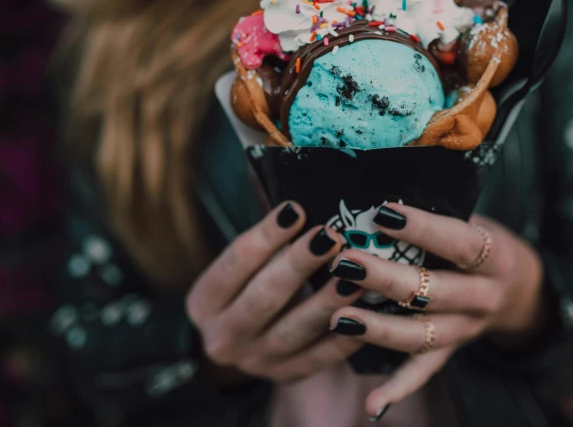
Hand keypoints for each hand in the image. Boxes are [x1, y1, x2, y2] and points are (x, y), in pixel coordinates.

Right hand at [186, 201, 365, 382]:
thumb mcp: (237, 270)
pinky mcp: (287, 375)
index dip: (267, 235)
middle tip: (332, 236)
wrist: (234, 348)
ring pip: (295, 330)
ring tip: (355, 273)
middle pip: (265, 297)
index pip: (235, 262)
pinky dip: (346, 334)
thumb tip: (297, 197)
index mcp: (205, 301)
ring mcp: (256, 361)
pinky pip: (321, 357)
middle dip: (300, 264)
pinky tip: (367, 310)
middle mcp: (224, 336)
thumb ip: (264, 241)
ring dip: (327, 300)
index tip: (297, 208)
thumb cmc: (244, 290)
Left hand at [328, 203, 545, 419]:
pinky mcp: (451, 352)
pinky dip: (397, 390)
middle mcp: (483, 298)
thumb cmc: (481, 242)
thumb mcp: (474, 221)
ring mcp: (467, 330)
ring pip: (421, 335)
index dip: (423, 228)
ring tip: (338, 317)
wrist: (519, 289)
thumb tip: (375, 192)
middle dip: (385, 278)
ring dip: (378, 329)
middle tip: (344, 263)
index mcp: (494, 257)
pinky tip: (371, 406)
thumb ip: (438, 214)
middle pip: (432, 292)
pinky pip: (423, 372)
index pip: (459, 242)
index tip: (383, 213)